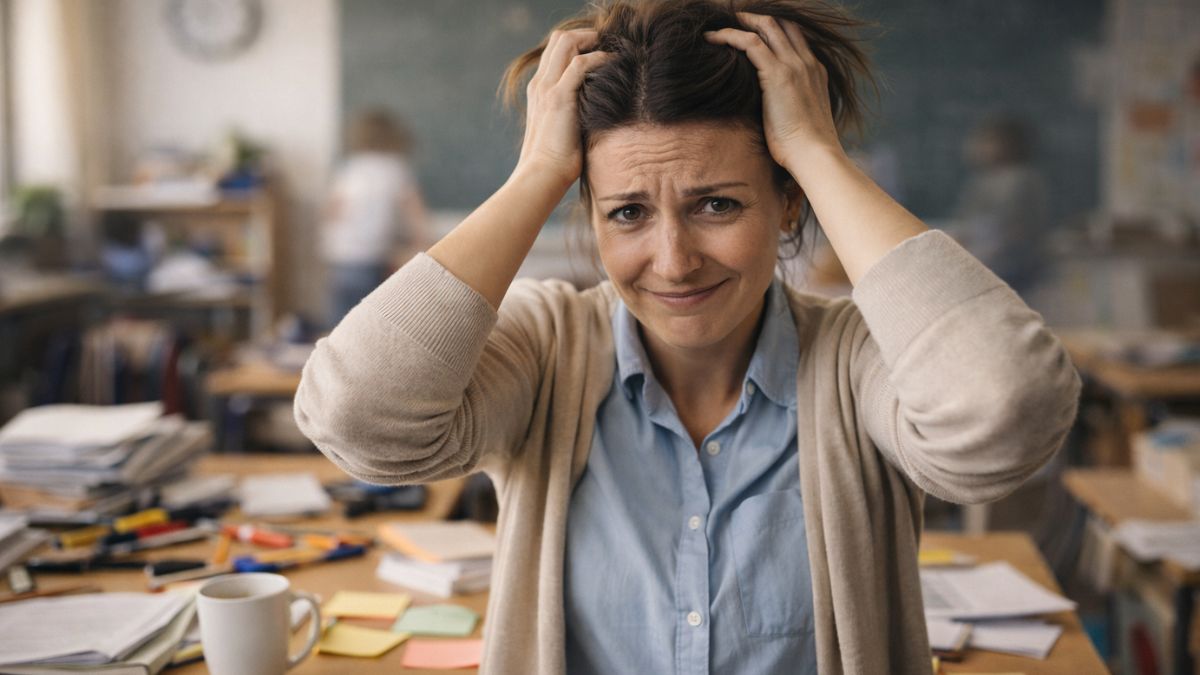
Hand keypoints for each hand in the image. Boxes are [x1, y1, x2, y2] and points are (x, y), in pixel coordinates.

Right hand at [514, 30, 610, 185]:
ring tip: (612, 49)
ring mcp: (548, 88)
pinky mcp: (560, 97)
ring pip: (567, 42)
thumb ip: (571, 112)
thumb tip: (594, 110)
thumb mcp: (561, 128)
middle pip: (560, 38)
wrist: (542, 174)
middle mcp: (540, 83)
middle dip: (586, 35)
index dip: (577, 44)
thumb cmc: (555, 161)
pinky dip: (599, 58)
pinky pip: (581, 63)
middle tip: (607, 44)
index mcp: (539, 90)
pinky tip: (613, 64)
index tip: (598, 50)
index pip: (555, 51)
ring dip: (592, 40)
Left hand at [705, 13, 844, 178]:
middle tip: (737, 21)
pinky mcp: (777, 74)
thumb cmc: (805, 148)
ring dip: (742, 23)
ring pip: (766, 27)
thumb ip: (791, 106)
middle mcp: (807, 63)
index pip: (796, 38)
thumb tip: (773, 112)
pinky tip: (713, 39)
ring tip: (721, 27)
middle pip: (782, 25)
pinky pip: (749, 43)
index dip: (775, 30)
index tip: (756, 32)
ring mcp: (794, 66)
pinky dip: (729, 36)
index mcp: (816, 73)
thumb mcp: (802, 120)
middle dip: (758, 20)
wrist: (814, 155)